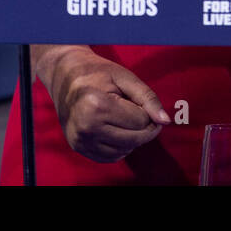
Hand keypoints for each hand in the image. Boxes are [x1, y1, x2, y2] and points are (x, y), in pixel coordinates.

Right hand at [40, 46, 170, 162]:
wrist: (65, 75)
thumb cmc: (97, 73)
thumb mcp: (124, 77)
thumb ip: (147, 98)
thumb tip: (166, 121)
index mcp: (96, 105)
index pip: (140, 121)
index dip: (147, 112)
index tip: (141, 102)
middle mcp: (86, 127)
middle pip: (134, 139)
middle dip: (145, 128)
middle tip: (144, 114)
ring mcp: (80, 140)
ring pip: (124, 151)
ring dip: (133, 138)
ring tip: (126, 118)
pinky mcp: (78, 148)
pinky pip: (110, 157)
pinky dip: (120, 147)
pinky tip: (117, 129)